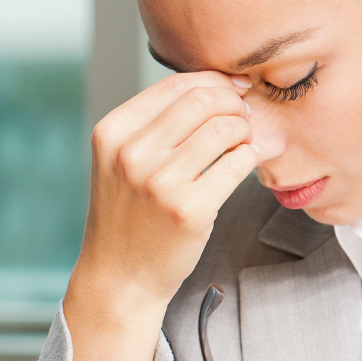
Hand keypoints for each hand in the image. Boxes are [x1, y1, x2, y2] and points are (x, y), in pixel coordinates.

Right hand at [64, 71, 260, 360]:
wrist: (120, 278)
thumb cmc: (129, 216)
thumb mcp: (122, 161)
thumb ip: (158, 123)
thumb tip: (221, 86)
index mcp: (112, 132)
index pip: (177, 84)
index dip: (214, 82)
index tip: (233, 93)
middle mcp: (131, 153)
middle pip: (204, 99)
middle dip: (234, 104)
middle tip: (244, 119)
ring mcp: (159, 182)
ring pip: (225, 128)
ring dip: (245, 131)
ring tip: (243, 144)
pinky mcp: (189, 210)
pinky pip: (237, 163)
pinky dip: (249, 158)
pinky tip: (243, 166)